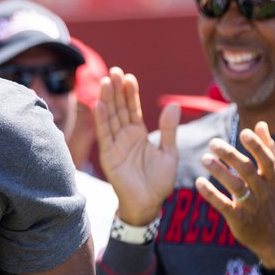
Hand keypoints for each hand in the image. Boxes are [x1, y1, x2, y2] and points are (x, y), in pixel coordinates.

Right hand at [94, 66, 179, 225]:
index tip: (129, 77)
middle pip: (119, 108)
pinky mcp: (109, 156)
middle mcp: (125, 136)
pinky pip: (105, 135)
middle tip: (115, 71)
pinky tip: (100, 104)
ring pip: (110, 118)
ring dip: (108, 99)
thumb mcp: (169, 152)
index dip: (130, 93)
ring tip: (106, 81)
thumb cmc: (159, 181)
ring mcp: (115, 145)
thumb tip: (173, 104)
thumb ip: (169, 130)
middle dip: (117, 90)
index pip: (133, 108)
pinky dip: (102, 120)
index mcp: (139, 134)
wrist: (149, 204)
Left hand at [194, 121, 274, 266]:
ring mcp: (252, 206)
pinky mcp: (239, 219)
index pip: (267, 160)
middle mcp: (264, 191)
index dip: (257, 146)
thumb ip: (267, 150)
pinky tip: (199, 182)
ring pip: (237, 187)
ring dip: (220, 172)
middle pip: (248, 171)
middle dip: (231, 156)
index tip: (244, 132)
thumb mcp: (272, 176)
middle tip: (213, 143)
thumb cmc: (268, 198)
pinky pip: (224, 206)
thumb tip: (261, 123)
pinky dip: (212, 194)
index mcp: (272, 178)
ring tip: (204, 159)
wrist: (271, 236)